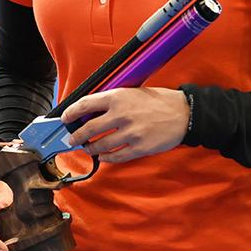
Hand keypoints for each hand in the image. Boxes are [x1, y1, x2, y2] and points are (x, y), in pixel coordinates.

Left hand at [60, 87, 188, 163]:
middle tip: (71, 140)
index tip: (65, 119)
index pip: (84, 105)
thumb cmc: (158, 101)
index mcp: (116, 97)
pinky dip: (106, 157)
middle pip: (88, 129)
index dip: (70, 113)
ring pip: (100, 144)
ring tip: (87, 148)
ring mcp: (130, 133)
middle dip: (76, 136)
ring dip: (90, 148)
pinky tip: (103, 156)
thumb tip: (90, 112)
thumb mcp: (131, 92)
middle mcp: (120, 115)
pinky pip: (116, 156)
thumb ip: (111, 101)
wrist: (185, 113)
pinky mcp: (140, 147)